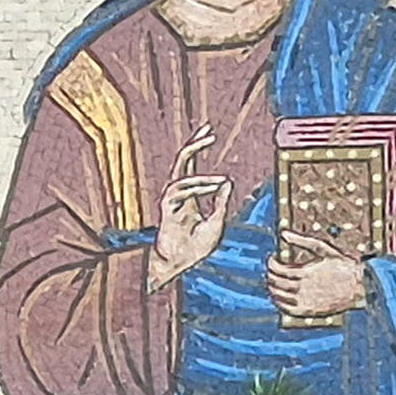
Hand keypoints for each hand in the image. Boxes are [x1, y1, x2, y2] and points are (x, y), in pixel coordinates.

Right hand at [149, 126, 227, 290]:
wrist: (180, 263)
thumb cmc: (195, 247)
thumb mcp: (216, 222)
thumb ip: (220, 202)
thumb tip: (227, 182)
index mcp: (189, 196)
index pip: (190, 166)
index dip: (197, 148)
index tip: (209, 133)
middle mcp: (179, 194)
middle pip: (182, 163)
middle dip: (194, 145)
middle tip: (207, 131)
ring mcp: (172, 200)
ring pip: (181, 175)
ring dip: (202, 172)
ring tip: (219, 175)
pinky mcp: (168, 209)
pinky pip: (181, 191)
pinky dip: (199, 186)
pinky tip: (215, 185)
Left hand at [269, 233, 371, 317]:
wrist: (361, 286)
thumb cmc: (343, 266)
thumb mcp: (324, 249)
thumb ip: (302, 240)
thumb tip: (283, 233)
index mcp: (306, 272)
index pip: (277, 269)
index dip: (271, 263)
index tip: (272, 259)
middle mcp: (304, 288)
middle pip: (276, 282)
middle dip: (270, 274)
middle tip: (271, 270)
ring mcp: (306, 300)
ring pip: (279, 296)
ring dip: (272, 288)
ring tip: (273, 282)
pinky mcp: (309, 311)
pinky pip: (286, 309)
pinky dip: (279, 302)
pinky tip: (279, 296)